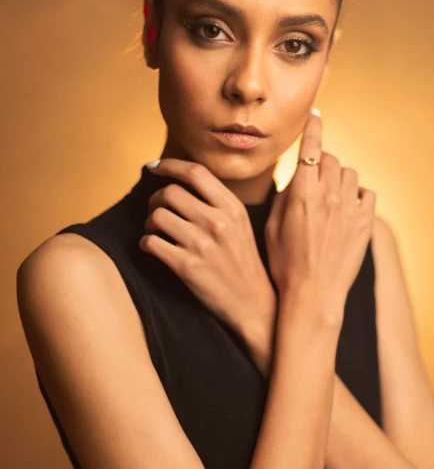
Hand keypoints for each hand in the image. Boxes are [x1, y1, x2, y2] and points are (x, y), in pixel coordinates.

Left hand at [139, 158, 274, 332]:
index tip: (153, 167)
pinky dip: (145, 243)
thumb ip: (218, 202)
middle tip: (156, 211)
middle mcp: (218, 222)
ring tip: (155, 231)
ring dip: (149, 223)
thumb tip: (183, 182)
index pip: (195, 172)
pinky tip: (152, 248)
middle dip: (155, 200)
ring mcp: (202, 244)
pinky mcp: (187, 267)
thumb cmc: (243, 262)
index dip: (169, 165)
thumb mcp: (241, 225)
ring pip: (157, 216)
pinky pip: (151, 243)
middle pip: (169, 192)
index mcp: (232, 207)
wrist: (254, 303)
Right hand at [264, 110, 376, 322]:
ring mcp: (350, 209)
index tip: (315, 115)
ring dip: (339, 177)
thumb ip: (285, 196)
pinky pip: (366, 194)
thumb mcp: (273, 226)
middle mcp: (329, 196)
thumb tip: (295, 178)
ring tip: (329, 194)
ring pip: (349, 173)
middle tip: (313, 177)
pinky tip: (347, 206)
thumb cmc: (284, 264)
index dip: (313, 128)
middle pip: (330, 159)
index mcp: (302, 194)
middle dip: (321, 162)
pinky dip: (357, 194)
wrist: (312, 295)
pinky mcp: (364, 224)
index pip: (310, 148)